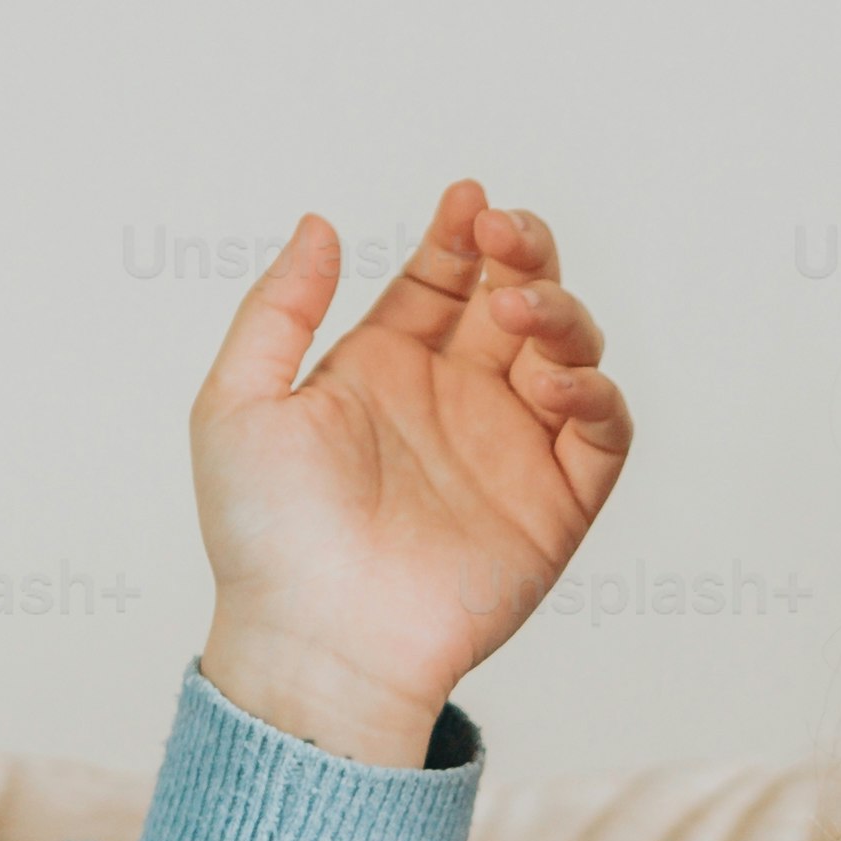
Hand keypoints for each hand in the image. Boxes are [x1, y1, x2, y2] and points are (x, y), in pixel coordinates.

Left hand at [190, 180, 633, 766]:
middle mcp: (455, 403)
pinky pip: (602, 433)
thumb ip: (278, 308)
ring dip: (559, 311)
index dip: (461, 233)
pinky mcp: (557, 506)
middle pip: (517, 298)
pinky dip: (595, 392)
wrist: (316, 639)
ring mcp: (510, 451)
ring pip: (569, 350)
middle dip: (524, 251)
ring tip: (516, 312)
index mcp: (384, 372)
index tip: (465, 202)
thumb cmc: (264, 537)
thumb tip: (321, 224)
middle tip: (504, 237)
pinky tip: (553, 379)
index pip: (442, 280)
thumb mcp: (237, 404)